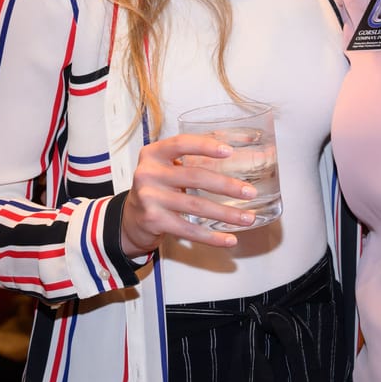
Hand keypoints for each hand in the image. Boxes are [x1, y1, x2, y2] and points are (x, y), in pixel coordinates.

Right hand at [119, 133, 256, 254]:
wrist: (131, 217)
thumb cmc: (158, 186)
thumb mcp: (167, 165)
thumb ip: (195, 155)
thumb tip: (240, 142)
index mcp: (154, 153)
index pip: (181, 144)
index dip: (205, 146)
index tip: (229, 151)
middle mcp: (149, 174)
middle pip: (195, 177)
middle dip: (227, 186)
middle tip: (249, 192)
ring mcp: (150, 198)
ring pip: (196, 206)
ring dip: (226, 213)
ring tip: (247, 218)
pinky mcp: (154, 221)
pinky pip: (189, 230)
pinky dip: (212, 237)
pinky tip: (229, 239)